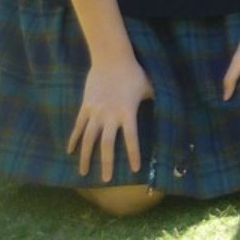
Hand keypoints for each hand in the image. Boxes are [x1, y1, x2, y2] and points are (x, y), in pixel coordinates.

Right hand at [69, 51, 153, 180]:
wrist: (112, 59)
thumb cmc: (134, 73)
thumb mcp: (149, 87)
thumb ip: (155, 100)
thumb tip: (170, 108)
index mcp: (127, 112)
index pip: (131, 138)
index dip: (133, 154)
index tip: (135, 169)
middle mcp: (110, 115)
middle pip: (106, 145)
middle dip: (106, 163)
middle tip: (106, 180)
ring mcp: (95, 112)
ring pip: (88, 139)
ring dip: (86, 157)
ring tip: (84, 173)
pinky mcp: (85, 107)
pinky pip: (78, 127)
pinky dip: (74, 139)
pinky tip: (70, 151)